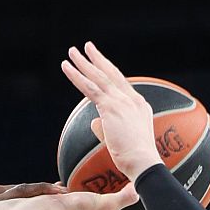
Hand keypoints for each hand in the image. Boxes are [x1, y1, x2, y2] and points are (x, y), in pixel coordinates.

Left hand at [61, 42, 159, 182]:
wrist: (143, 162)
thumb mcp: (123, 139)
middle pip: (111, 73)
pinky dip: (76, 76)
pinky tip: (66, 67)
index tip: (101, 62)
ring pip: (98, 77)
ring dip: (83, 63)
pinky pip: (89, 87)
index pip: (121, 83)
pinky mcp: (110, 107)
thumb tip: (94, 122)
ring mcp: (122, 101)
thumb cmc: (135, 158)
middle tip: (87, 47)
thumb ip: (107, 127)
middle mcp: (132, 99)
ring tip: (72, 51)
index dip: (109, 71)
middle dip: (98, 59)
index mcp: (139, 105)